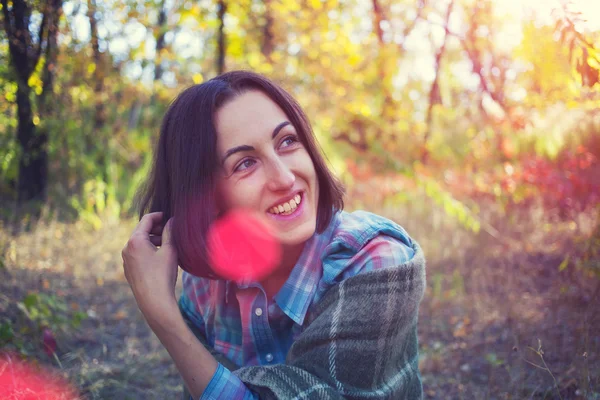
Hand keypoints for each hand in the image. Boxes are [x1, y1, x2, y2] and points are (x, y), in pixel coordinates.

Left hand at [122, 212, 177, 327]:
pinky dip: (148, 249)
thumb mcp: (170, 250)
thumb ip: (170, 232)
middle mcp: (127, 248)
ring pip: (140, 242)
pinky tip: (161, 256)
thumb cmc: (163, 275)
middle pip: (142, 230)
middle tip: (172, 230)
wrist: (154, 301)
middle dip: (157, 228)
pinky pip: (138, 253)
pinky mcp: (129, 269)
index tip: (170, 216)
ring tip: (169, 244)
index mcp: (135, 240)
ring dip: (153, 239)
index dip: (160, 215)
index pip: (147, 219)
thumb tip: (172, 220)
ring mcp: (126, 259)